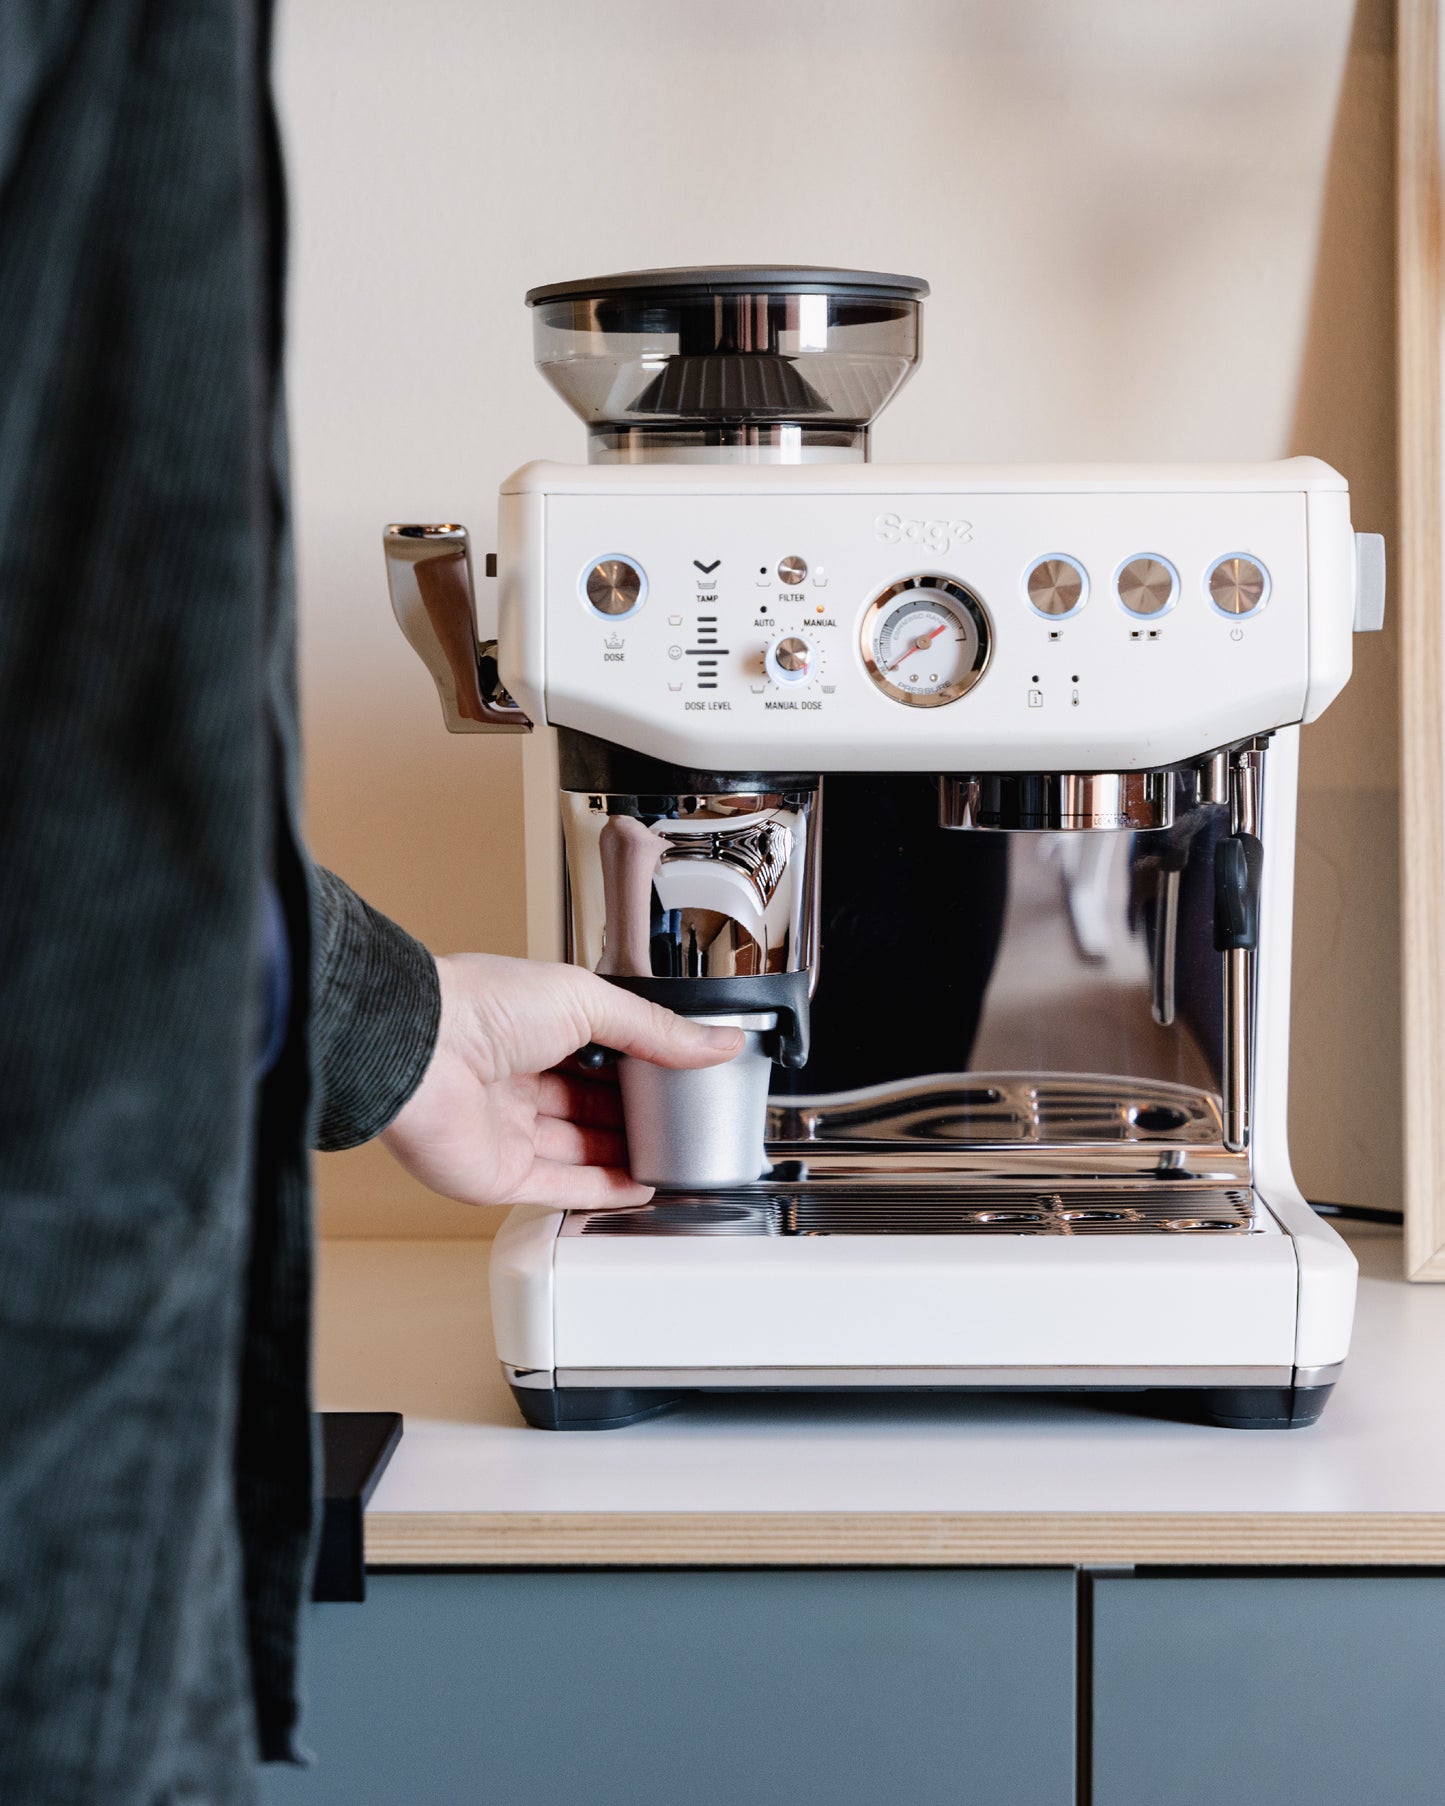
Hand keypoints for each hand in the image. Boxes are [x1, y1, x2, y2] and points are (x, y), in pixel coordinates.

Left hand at [380, 953, 743, 1208]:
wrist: (419, 1051)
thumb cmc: (482, 1006)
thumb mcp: (589, 1000)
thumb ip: (656, 1029)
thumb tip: (717, 1042)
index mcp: (532, 1026)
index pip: (600, 1051)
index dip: (641, 1065)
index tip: (685, 1075)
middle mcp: (515, 1077)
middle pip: (590, 1104)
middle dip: (635, 1114)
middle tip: (684, 1121)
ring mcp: (505, 1128)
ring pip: (577, 1148)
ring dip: (624, 1155)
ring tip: (672, 1159)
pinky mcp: (496, 1175)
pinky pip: (557, 1187)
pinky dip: (600, 1189)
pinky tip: (640, 1188)